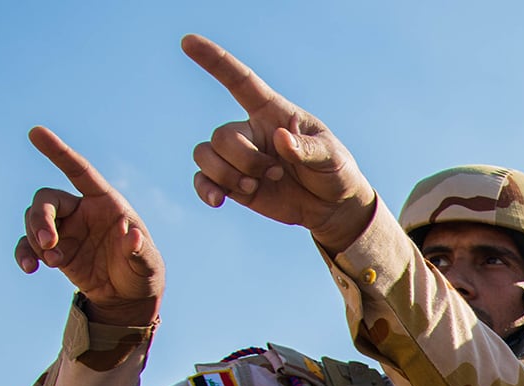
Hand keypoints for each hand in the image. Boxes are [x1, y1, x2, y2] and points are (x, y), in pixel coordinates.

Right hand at [14, 127, 163, 325]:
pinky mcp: (52, 249)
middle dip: (41, 218)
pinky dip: (24, 253)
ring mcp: (65, 229)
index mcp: (106, 203)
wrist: (127, 297)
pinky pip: (28, 245)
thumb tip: (133, 237)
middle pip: (48, 199)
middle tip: (47, 242)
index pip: (80, 171)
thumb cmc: (142, 272)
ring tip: (51, 262)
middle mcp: (81, 210)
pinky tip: (29, 268)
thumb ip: (140, 251)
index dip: (59, 152)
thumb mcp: (148, 265)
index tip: (36, 132)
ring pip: (34, 220)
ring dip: (34, 238)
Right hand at [179, 34, 376, 249]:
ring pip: (205, 154)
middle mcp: (250, 131)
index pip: (240, 81)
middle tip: (277, 174)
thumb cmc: (335, 172)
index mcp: (273, 113)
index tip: (188, 41)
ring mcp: (239, 157)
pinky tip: (219, 200)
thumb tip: (281, 139)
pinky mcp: (233, 183)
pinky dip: (206, 189)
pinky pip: (202, 180)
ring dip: (229, 175)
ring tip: (256, 187)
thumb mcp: (332, 157)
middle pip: (222, 135)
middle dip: (246, 160)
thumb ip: (308, 149)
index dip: (214, 61)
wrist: (332, 206)